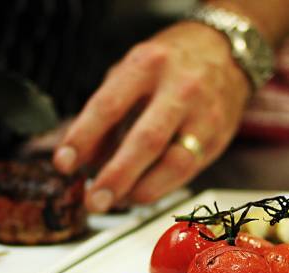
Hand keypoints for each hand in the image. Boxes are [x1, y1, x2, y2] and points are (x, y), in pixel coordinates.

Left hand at [53, 21, 250, 212]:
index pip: (109, 105)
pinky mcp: (217, 139)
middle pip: (147, 140)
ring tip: (117, 200)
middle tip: (95, 200)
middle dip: (117, 176)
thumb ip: (105, 116)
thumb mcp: (128, 74)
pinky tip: (140, 191)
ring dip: (141, 190)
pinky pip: (187, 173)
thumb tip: (81, 160)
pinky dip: (159, 188)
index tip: (64, 163)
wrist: (224, 54)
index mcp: (148, 66)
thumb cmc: (168, 65)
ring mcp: (204, 116)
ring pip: (174, 164)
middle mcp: (180, 89)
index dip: (83, 137)